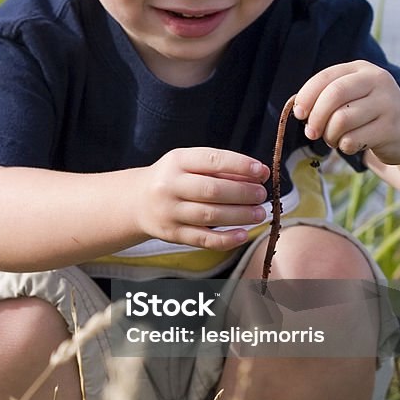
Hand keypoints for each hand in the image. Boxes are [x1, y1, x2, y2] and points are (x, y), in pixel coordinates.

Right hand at [140, 148, 269, 249]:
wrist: (137, 201)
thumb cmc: (174, 178)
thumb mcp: (190, 164)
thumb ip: (222, 169)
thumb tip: (259, 174)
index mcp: (177, 161)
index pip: (212, 160)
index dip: (240, 165)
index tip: (262, 171)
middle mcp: (169, 185)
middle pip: (212, 190)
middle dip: (242, 193)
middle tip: (262, 195)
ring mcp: (169, 212)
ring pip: (209, 216)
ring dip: (239, 215)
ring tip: (259, 213)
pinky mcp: (172, 234)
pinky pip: (203, 239)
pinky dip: (226, 239)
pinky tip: (243, 234)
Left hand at [293, 61, 399, 165]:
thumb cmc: (369, 115)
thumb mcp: (352, 97)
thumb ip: (327, 97)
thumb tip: (299, 109)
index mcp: (361, 69)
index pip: (326, 77)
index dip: (307, 96)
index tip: (299, 114)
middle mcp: (377, 80)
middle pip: (334, 95)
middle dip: (316, 117)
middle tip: (311, 133)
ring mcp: (388, 103)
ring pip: (341, 120)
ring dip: (330, 136)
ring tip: (335, 139)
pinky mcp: (392, 128)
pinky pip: (353, 140)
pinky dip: (344, 146)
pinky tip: (351, 145)